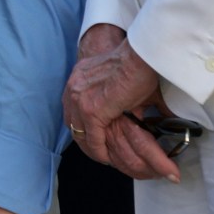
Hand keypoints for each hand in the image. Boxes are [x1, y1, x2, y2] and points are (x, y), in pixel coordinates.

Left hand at [64, 26, 179, 181]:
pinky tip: (106, 158)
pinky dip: (99, 149)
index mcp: (79, 77)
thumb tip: (129, 110)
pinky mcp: (93, 110)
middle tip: (96, 152)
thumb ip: (115, 95)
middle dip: (83, 138)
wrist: (142, 55)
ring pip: (80, 131)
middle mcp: (74, 87)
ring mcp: (80, 99)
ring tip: (102, 158)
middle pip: (72, 121)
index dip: (82, 124)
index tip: (92, 136)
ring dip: (91, 147)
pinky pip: (92, 136)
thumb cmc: (138, 63)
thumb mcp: (118, 79)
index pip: (73, 107)